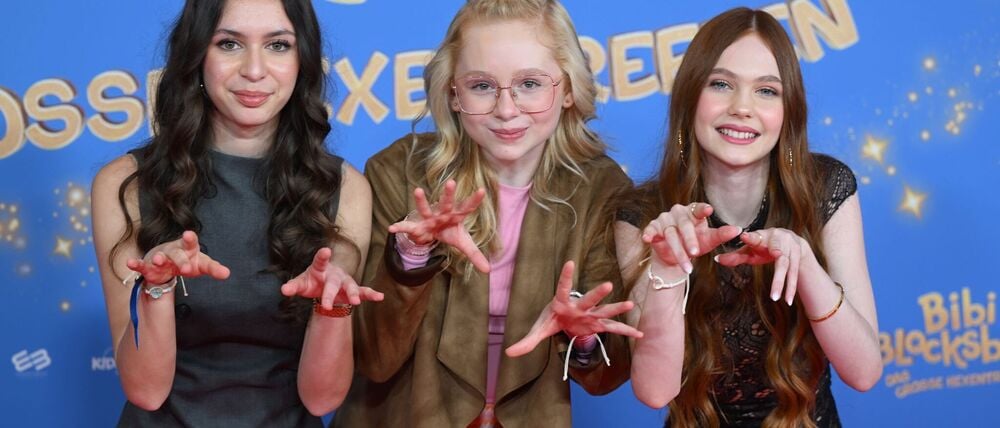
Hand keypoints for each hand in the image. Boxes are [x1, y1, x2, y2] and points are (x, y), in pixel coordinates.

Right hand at [126, 230, 229, 284]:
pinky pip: (141, 264)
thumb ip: (214, 268)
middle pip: (177, 254)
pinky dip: (135, 264)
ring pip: (159, 257)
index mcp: (188, 248)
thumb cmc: (188, 261)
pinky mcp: (148, 266)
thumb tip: (227, 273)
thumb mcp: (202, 265)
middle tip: (186, 269)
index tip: (189, 235)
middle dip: (181, 261)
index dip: (190, 239)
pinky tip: (130, 263)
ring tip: (158, 261)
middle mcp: (174, 251)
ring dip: (158, 259)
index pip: (191, 243)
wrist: (168, 264)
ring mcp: (160, 257)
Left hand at [280, 247, 384, 308]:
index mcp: (320, 268)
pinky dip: (371, 294)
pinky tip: (380, 297)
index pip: (319, 261)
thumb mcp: (301, 283)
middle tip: (326, 305)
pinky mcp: (353, 290)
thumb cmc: (313, 281)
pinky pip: (363, 291)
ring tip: (355, 302)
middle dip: (330, 294)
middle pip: (333, 283)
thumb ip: (293, 286)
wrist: (325, 284)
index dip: (322, 256)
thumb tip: (283, 290)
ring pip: (350, 286)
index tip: (325, 251)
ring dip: (353, 293)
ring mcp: (345, 281)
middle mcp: (334, 273)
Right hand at [388, 179, 489, 272]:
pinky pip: (408, 226)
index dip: (474, 200)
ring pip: (425, 208)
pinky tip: (391, 228)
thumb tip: (489, 270)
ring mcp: (429, 219)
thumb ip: (475, 254)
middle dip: (448, 194)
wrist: (433, 232)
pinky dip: (400, 227)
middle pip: (446, 203)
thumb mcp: (463, 243)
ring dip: (421, 201)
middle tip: (451, 182)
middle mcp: (443, 214)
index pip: (467, 207)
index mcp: (456, 216)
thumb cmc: (450, 232)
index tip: (482, 191)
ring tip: (417, 190)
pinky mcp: (418, 226)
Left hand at [505, 261, 641, 357]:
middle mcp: (579, 307)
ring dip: (616, 308)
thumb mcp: (538, 330)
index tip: (570, 263)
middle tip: (607, 285)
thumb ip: (526, 341)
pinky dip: (626, 332)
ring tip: (630, 305)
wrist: (563, 320)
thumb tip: (508, 353)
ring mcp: (590, 316)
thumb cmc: (551, 319)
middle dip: (597, 294)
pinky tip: (640, 335)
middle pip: (589, 300)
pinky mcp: (597, 325)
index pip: (563, 288)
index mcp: (561, 303)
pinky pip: (613, 329)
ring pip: (604, 311)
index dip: (566, 277)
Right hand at [642, 202, 741, 272]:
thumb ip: (722, 235)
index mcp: (693, 212)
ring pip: (670, 234)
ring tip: (687, 268)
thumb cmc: (694, 243)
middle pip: (684, 226)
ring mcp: (664, 220)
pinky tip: (647, 239)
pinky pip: (650, 230)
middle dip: (689, 241)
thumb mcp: (709, 240)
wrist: (675, 255)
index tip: (709, 210)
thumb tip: (738, 230)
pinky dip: (648, 234)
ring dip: (677, 251)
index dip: (703, 209)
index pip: (698, 209)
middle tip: (696, 253)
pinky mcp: (652, 228)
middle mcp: (678, 213)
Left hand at [716, 228, 812, 304]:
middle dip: (776, 275)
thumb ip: (735, 255)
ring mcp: (792, 248)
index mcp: (764, 236)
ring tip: (776, 298)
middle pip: (779, 258)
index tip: (744, 237)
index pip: (756, 237)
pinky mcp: (799, 257)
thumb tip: (716, 259)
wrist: (792, 240)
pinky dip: (791, 287)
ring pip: (788, 267)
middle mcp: (780, 239)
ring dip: (783, 284)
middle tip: (772, 288)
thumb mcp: (751, 250)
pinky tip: (788, 300)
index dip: (751, 238)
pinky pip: (795, 274)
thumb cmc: (765, 245)